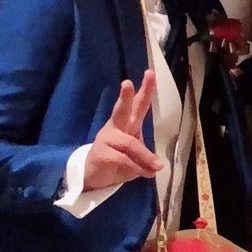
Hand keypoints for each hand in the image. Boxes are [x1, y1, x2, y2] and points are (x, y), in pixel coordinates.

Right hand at [82, 71, 163, 190]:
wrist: (94, 177)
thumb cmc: (117, 162)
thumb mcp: (136, 159)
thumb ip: (146, 158)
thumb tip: (157, 166)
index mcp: (126, 124)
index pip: (137, 105)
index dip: (145, 91)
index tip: (151, 74)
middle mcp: (116, 127)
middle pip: (121, 110)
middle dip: (126, 97)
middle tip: (127, 83)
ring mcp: (106, 139)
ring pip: (129, 143)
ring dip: (145, 156)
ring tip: (156, 167)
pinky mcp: (100, 153)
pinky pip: (122, 159)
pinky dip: (136, 168)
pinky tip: (144, 174)